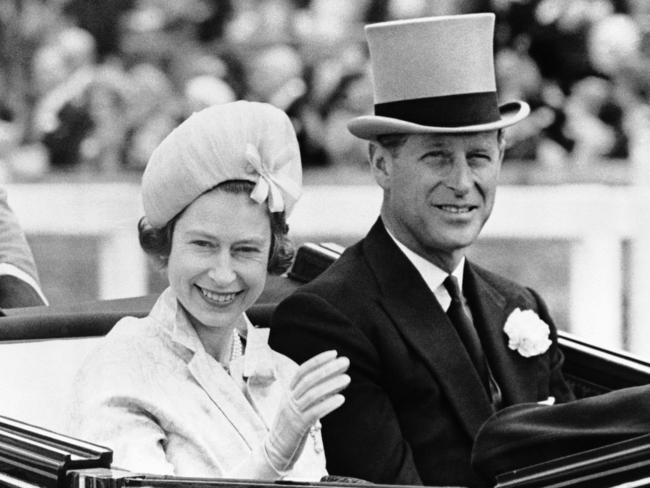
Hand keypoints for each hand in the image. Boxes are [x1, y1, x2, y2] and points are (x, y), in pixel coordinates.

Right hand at [265, 350, 349, 472]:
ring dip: (331, 384)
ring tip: (347, 378)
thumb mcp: (300, 406)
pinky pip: (314, 412)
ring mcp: (292, 412)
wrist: (276, 450)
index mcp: (289, 392)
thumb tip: (339, 378)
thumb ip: (317, 393)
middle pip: (309, 379)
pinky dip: (328, 404)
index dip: (318, 360)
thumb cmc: (292, 426)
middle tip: (346, 361)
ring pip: (312, 394)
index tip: (334, 353)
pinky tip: (341, 398)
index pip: (302, 370)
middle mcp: (289, 399)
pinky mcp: (298, 426)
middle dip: (328, 368)